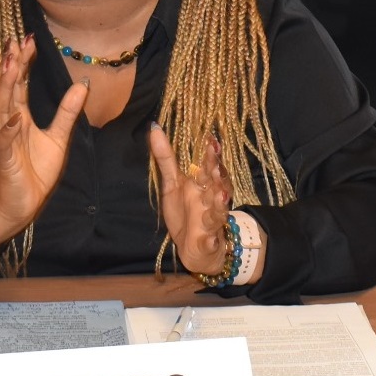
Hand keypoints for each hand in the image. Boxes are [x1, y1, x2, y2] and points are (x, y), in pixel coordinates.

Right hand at [0, 35, 88, 232]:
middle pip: (6, 89)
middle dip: (10, 66)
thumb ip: (68, 111)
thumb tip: (83, 83)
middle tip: (14, 41)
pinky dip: (7, 128)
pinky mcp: (5, 159)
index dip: (23, 63)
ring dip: (4, 88)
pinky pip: (4, 141)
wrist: (22, 202)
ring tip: (10, 66)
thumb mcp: (58, 136)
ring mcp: (4, 139)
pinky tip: (15, 116)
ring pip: (0, 108)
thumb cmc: (35, 169)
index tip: (28, 40)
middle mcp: (8, 123)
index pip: (20, 84)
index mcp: (20, 116)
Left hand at [149, 126, 234, 277]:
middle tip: (216, 165)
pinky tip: (211, 238)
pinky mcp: (207, 243)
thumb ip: (166, 158)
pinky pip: (211, 241)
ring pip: (218, 212)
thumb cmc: (185, 211)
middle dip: (218, 176)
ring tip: (220, 196)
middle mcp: (210, 201)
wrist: (194, 247)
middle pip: (217, 186)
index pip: (209, 167)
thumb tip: (154, 128)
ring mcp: (210, 222)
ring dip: (220, 205)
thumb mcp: (172, 184)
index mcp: (203, 185)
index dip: (211, 155)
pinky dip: (211, 240)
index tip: (211, 141)